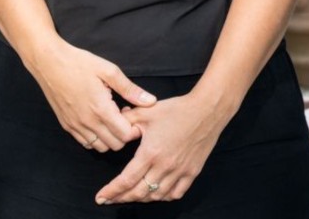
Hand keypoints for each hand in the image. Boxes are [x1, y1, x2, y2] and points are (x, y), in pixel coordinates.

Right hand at [27, 39, 155, 151]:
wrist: (49, 63)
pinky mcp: (66, 126)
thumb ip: (130, 89)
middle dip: (124, 134)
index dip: (134, 128)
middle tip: (124, 115)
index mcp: (101, 109)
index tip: (133, 113)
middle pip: (115, 145)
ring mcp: (75, 126)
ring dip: (110, 137)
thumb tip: (150, 101)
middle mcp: (87, 122)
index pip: (125, 135)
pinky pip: (85, 143)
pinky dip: (96, 138)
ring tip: (112, 118)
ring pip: (100, 147)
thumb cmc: (80, 63)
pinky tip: (98, 120)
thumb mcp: (109, 71)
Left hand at [94, 92, 227, 203]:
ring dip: (141, 198)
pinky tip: (157, 193)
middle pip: (138, 192)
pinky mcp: (192, 172)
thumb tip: (114, 125)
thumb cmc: (177, 109)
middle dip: (121, 198)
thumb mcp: (147, 112)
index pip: (126, 180)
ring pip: (156, 196)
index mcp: (150, 153)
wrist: (207, 109)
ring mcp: (180, 171)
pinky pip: (176, 193)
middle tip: (111, 199)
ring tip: (131, 196)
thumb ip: (127, 120)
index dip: (111, 191)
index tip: (101, 197)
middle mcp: (164, 166)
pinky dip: (164, 196)